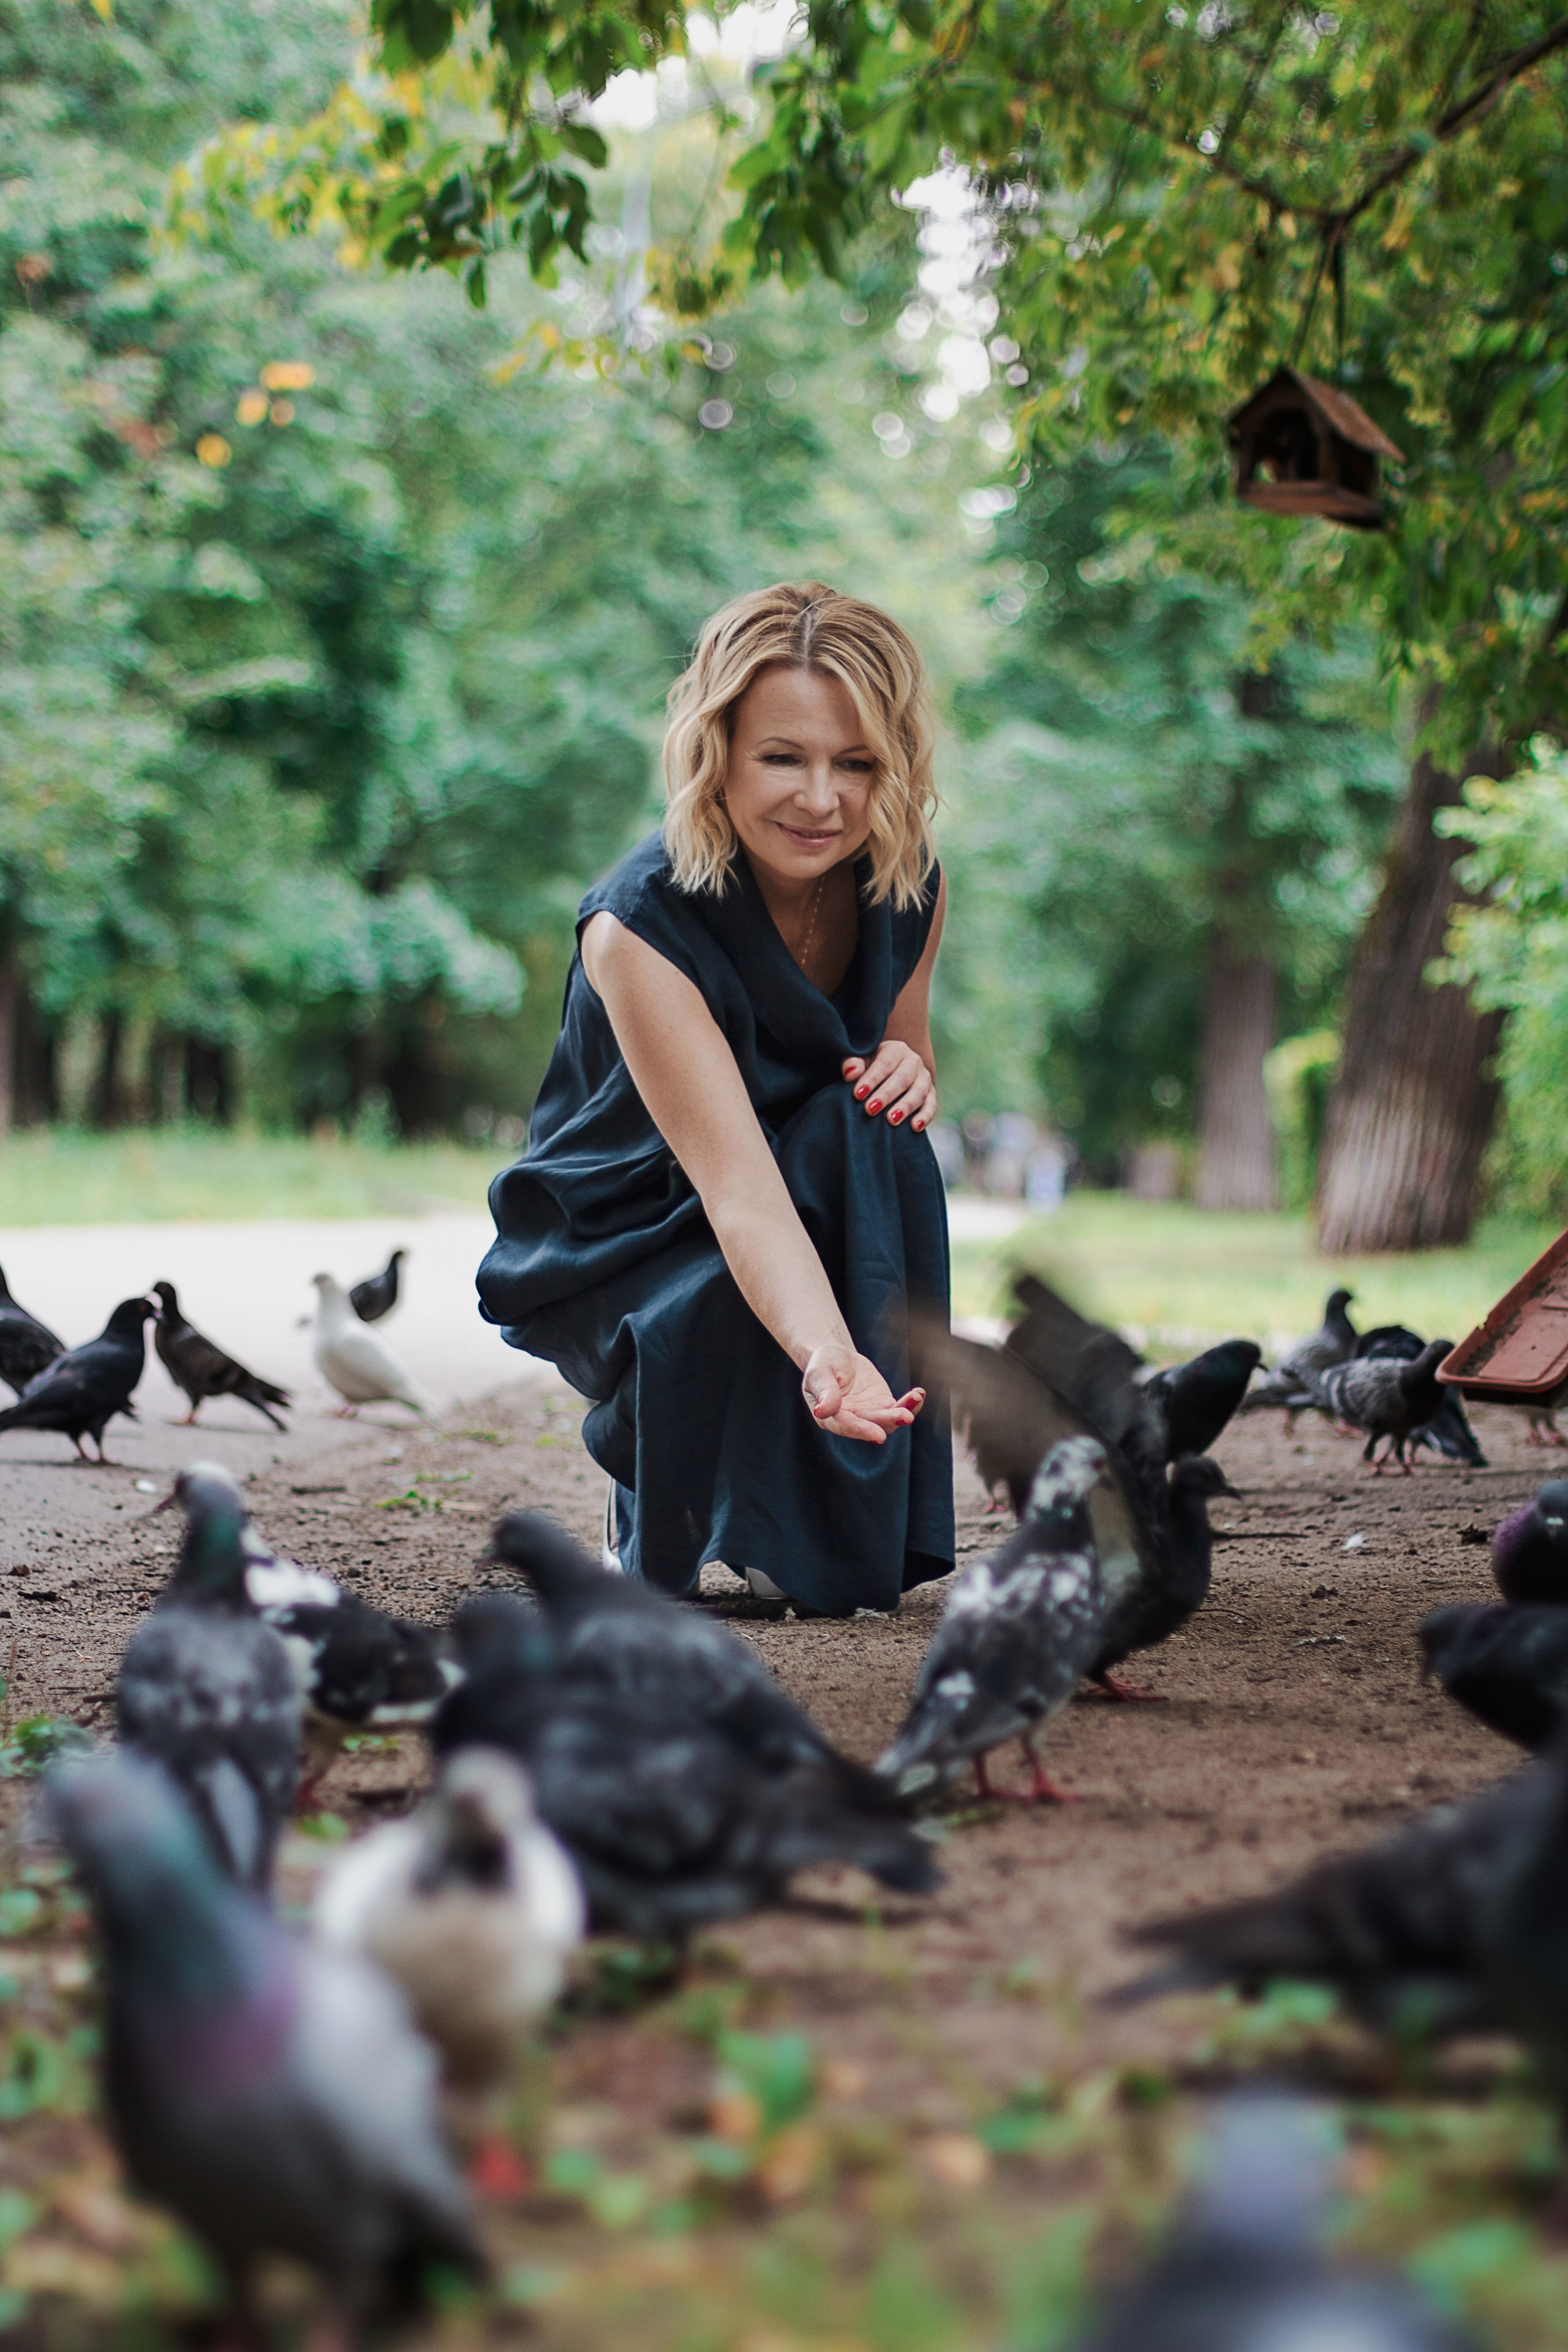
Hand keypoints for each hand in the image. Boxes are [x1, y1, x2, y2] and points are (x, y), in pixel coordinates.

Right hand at [802, 1338, 924, 1443]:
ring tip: (916, 1396)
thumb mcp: (819, 1373)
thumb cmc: (822, 1364)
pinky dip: (910, 1403)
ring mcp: (869, 1413)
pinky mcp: (883, 1405)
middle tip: (906, 1416)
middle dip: (890, 1420)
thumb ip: (824, 1392)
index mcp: (830, 1417)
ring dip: (904, 1411)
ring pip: (889, 1420)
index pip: (846, 1426)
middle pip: (873, 1424)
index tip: (879, 1436)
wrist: (836, 1356)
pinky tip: (919, 1393)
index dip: (862, 1430)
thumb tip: (822, 1412)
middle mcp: (851, 1420)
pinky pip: (899, 1407)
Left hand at [842, 1041, 935, 1130]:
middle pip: (902, 1078)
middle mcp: (913, 1062)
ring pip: (919, 1092)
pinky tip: (915, 1127)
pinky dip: (925, 1116)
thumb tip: (850, 1074)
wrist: (891, 1070)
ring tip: (891, 1120)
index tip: (858, 1094)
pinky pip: (931, 1105)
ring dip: (905, 1107)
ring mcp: (924, 1078)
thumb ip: (853, 1063)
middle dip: (886, 1095)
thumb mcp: (861, 1060)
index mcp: (896, 1050)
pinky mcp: (931, 1094)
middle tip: (871, 1109)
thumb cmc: (871, 1065)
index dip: (871, 1079)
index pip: (884, 1064)